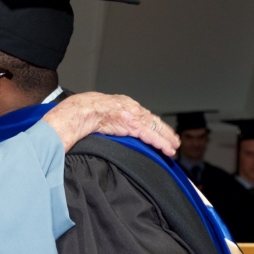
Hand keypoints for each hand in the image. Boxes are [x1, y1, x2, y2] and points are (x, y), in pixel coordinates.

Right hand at [41, 92, 179, 154]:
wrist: (80, 111)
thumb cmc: (82, 113)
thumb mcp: (98, 113)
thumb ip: (107, 119)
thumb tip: (105, 126)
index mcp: (122, 103)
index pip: (141, 115)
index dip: (152, 125)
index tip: (158, 131)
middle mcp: (131, 107)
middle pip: (152, 120)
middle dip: (164, 131)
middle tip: (173, 140)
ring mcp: (133, 116)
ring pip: (156, 128)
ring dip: (166, 139)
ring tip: (174, 147)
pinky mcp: (133, 125)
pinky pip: (151, 135)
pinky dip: (161, 143)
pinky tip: (168, 149)